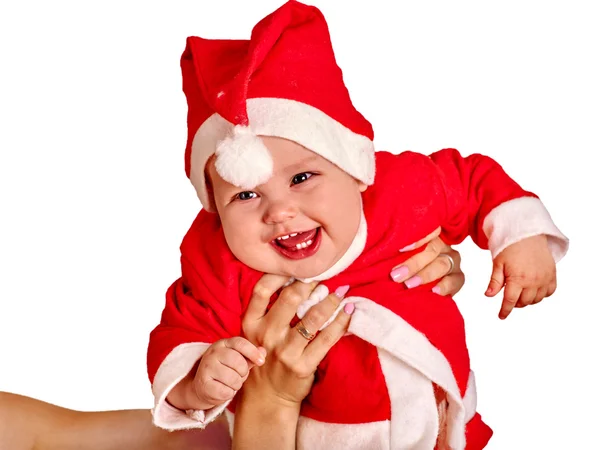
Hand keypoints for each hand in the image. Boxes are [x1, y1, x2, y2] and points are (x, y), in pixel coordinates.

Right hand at [167, 337, 264, 410]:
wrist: (202, 387)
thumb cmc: (225, 371)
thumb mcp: (238, 360)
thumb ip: (251, 356)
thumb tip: (263, 351)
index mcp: (222, 344)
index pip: (240, 343)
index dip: (253, 352)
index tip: (261, 362)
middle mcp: (212, 353)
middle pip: (238, 362)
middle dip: (243, 372)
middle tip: (239, 376)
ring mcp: (206, 368)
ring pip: (233, 378)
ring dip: (236, 384)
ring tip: (230, 383)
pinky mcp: (203, 384)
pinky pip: (226, 391)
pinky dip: (229, 393)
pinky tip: (223, 390)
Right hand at [241, 275, 352, 405]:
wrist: (267, 396)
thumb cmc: (265, 356)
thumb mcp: (255, 332)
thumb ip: (267, 309)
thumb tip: (296, 278)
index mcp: (251, 323)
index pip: (261, 290)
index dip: (279, 274)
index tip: (296, 266)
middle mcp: (266, 335)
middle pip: (290, 298)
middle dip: (310, 283)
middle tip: (323, 277)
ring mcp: (285, 351)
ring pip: (313, 317)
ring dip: (331, 300)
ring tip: (340, 291)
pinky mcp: (303, 365)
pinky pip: (328, 338)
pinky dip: (341, 322)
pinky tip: (348, 313)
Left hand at [390, 227, 464, 295]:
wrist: (410, 284)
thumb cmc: (400, 264)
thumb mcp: (395, 254)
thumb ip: (392, 250)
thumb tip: (374, 247)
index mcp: (427, 234)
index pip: (428, 229)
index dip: (417, 238)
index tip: (400, 249)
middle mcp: (442, 245)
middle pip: (432, 249)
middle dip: (413, 263)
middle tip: (396, 275)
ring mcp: (451, 260)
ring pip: (443, 264)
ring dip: (425, 275)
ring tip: (409, 284)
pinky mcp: (457, 277)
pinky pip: (456, 280)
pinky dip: (445, 286)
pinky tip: (434, 291)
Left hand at [485, 235, 556, 318]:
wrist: (527, 233)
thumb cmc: (510, 246)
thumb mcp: (498, 263)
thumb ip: (495, 281)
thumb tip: (489, 295)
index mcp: (518, 279)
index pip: (510, 301)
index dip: (505, 311)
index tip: (501, 316)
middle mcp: (533, 281)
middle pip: (524, 302)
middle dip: (515, 303)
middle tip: (510, 296)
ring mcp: (545, 278)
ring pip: (536, 299)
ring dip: (528, 299)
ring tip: (520, 291)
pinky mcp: (552, 274)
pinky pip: (549, 292)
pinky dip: (542, 294)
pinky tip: (534, 289)